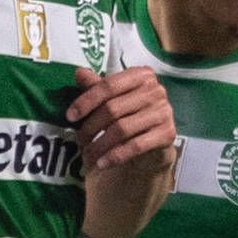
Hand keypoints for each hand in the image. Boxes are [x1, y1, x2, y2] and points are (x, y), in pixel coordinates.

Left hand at [67, 65, 176, 179]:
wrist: (153, 144)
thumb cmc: (129, 115)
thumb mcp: (112, 99)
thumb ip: (97, 87)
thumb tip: (79, 73)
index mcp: (141, 75)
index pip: (108, 85)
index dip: (86, 101)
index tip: (69, 116)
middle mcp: (156, 90)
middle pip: (113, 108)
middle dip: (91, 127)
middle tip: (79, 140)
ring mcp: (164, 111)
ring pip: (122, 128)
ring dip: (100, 144)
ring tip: (88, 155)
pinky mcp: (168, 133)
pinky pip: (136, 145)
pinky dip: (116, 156)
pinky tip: (102, 163)